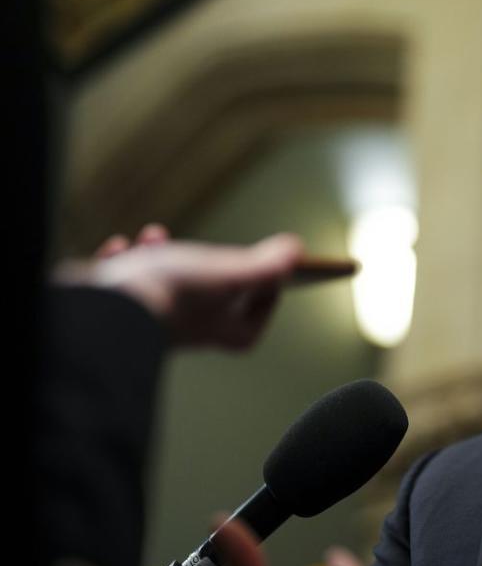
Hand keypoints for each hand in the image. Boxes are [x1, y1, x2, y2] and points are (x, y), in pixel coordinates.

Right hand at [54, 224, 303, 348]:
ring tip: (152, 236)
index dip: (264, 303)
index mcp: (214, 329)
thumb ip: (264, 265)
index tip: (269, 279)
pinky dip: (121, 262)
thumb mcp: (228, 272)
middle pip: (203, 303)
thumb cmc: (170, 294)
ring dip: (158, 255)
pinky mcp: (110, 309)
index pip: (248, 328)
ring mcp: (144, 321)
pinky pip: (119, 285)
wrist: (102, 310)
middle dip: (204, 265)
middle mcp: (180, 329)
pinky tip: (119, 247)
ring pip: (157, 286)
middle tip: (201, 249)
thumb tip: (296, 253)